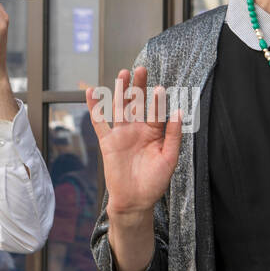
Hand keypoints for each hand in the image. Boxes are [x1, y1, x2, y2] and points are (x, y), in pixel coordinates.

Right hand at [86, 66, 181, 218]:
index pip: (156, 112)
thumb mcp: (169, 159)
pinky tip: (91, 92)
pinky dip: (94, 108)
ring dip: (119, 91)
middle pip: (137, 103)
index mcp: (154, 133)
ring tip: (122, 74)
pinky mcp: (107, 142)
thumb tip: (178, 113)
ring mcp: (121, 134)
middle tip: (141, 69)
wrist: (135, 201)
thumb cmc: (154, 182)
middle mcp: (137, 130)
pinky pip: (99, 122)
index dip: (157, 101)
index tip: (160, 88)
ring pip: (119, 108)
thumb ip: (173, 136)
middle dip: (139, 86)